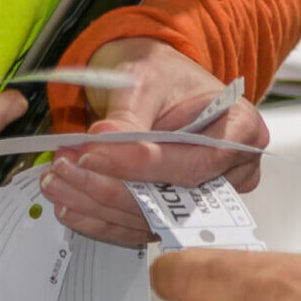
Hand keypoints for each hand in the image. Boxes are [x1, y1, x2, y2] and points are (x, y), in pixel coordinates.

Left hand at [40, 36, 269, 246]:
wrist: (155, 82)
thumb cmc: (163, 74)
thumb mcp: (148, 78)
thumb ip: (130, 113)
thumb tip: (106, 138)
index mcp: (241, 128)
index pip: (195, 159)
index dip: (144, 163)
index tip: (95, 154)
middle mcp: (231, 171)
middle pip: (174, 196)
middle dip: (112, 185)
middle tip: (67, 168)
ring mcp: (204, 197)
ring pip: (151, 217)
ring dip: (97, 203)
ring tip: (58, 182)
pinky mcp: (175, 212)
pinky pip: (137, 226)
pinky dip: (100, 218)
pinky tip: (71, 205)